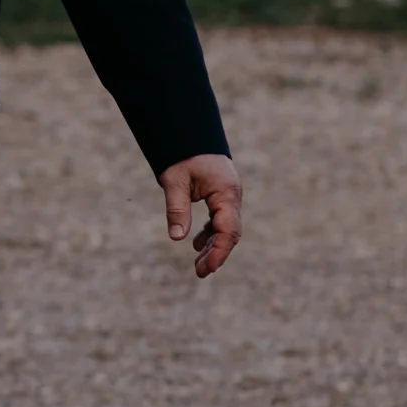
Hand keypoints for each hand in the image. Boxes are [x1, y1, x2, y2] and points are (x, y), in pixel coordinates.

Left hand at [160, 153, 241, 278]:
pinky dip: (210, 233)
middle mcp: (232, 196)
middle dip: (217, 254)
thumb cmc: (183, 155)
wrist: (189, 133)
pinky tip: (197, 244)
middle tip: (200, 273)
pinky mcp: (221, 195)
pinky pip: (219, 219)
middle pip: (230, 233)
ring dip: (213, 246)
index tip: (207, 269)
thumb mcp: (175, 181)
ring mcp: (228, 196)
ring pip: (225, 228)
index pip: (228, 230)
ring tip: (198, 265)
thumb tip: (176, 238)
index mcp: (226, 193)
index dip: (219, 252)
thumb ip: (177, 208)